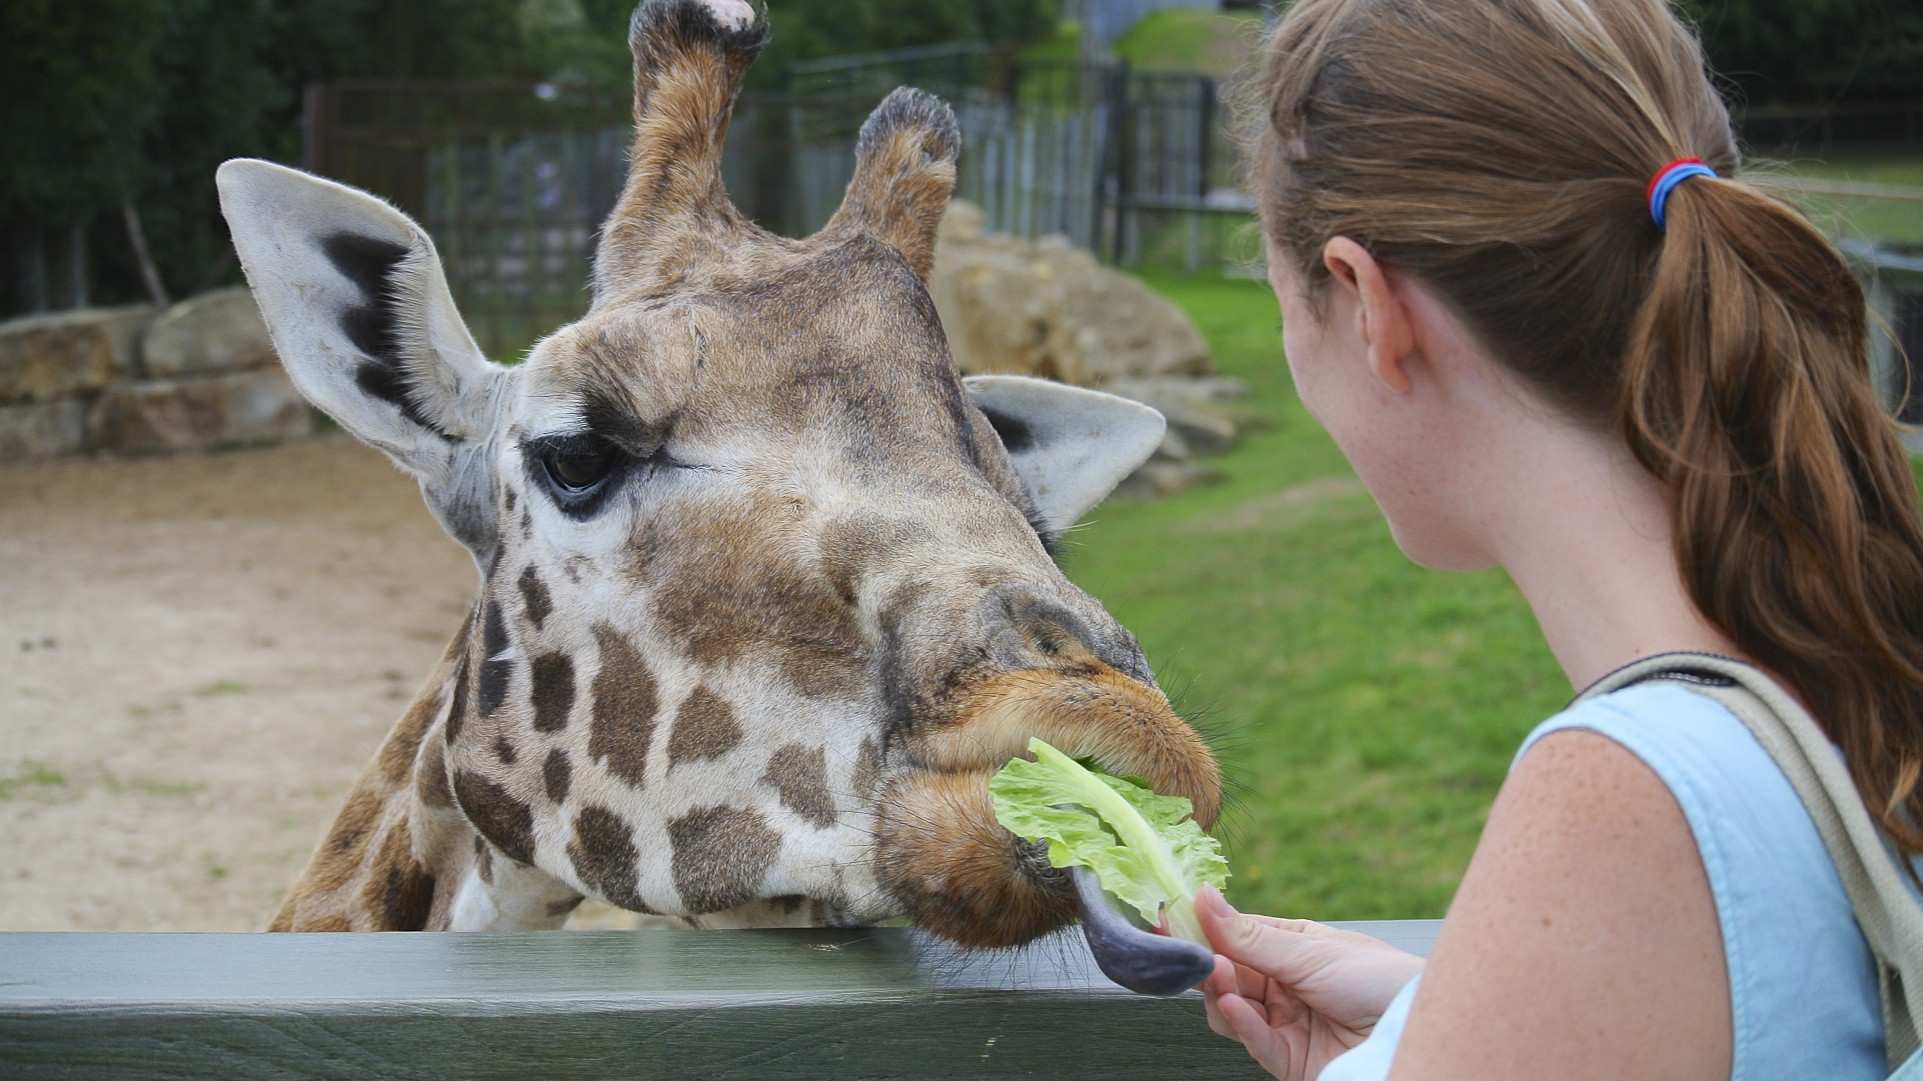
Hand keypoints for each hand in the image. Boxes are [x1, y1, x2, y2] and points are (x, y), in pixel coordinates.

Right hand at [1196, 886, 1424, 1080]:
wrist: (1418, 1032)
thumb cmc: (1381, 981)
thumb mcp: (1310, 952)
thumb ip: (1249, 936)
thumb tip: (1202, 898)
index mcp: (1291, 949)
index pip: (1234, 937)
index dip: (1203, 930)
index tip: (1170, 917)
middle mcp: (1284, 985)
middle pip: (1226, 976)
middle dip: (1208, 965)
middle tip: (1191, 954)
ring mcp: (1286, 1023)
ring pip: (1229, 1011)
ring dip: (1221, 994)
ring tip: (1221, 980)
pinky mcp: (1290, 1059)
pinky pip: (1253, 1041)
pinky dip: (1240, 1024)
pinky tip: (1237, 1008)